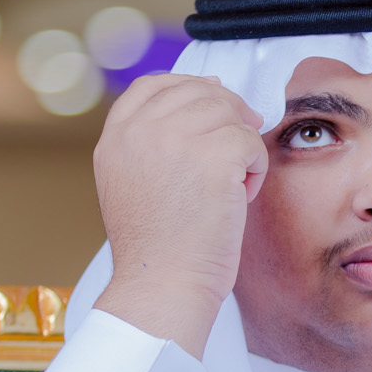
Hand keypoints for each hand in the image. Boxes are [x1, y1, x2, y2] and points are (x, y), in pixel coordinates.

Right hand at [90, 73, 267, 354]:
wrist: (163, 285)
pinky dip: (256, 169)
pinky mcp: (214, 156)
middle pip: (198, 94)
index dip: (189, 86)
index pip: (152, 86)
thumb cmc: (159, 249)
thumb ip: (153, 142)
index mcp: (115, 138)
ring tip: (233, 186)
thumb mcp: (133, 183)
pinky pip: (251, 141)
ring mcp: (175, 139)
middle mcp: (140, 132)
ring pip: (229, 114)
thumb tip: (212, 94)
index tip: (214, 101)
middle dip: (228, 117)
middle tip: (239, 152)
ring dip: (241, 147)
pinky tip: (241, 197)